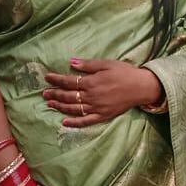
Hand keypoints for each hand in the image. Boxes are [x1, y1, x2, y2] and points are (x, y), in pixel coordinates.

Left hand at [43, 58, 163, 127]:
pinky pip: (86, 121)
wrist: (141, 87)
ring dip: (60, 107)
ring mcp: (96, 108)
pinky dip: (74, 123)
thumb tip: (71, 62)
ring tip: (50, 104)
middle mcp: (91, 96)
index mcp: (91, 82)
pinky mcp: (102, 116)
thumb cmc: (124, 72)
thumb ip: (88, 65)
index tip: (47, 77)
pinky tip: (65, 122)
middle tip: (44, 93)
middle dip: (54, 94)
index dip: (56, 79)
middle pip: (68, 96)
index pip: (69, 81)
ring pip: (74, 109)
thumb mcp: (106, 64)